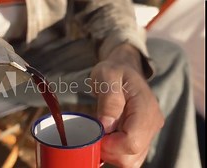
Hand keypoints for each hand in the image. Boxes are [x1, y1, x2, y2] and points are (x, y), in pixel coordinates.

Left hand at [90, 44, 163, 167]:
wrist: (124, 69)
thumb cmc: (114, 71)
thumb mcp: (107, 77)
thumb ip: (109, 100)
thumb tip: (106, 126)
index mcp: (145, 108)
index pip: (132, 141)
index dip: (110, 145)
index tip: (96, 133)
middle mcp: (152, 123)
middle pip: (132, 156)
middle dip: (109, 151)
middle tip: (96, 134)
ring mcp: (148, 132)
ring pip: (131, 160)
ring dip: (112, 153)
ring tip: (101, 134)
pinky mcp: (142, 137)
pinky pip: (130, 156)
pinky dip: (116, 152)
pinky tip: (107, 138)